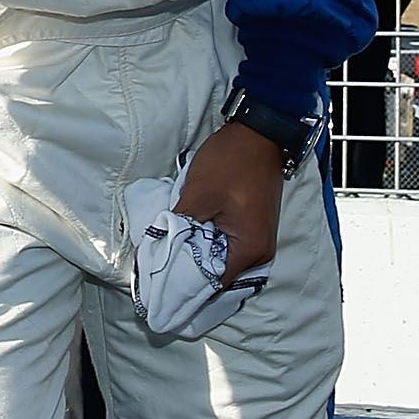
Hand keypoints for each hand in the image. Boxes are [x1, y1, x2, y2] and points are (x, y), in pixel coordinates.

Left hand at [173, 120, 285, 280]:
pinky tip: (189, 235)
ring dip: (198, 253)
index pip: (213, 284)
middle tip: (159, 264)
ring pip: (220, 259)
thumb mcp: (197, 196)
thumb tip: (160, 250)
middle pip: (218, 274)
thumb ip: (178, 228)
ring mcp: (258, 240)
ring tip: (171, 248)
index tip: (159, 282)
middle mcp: (260, 252)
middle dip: (189, 269)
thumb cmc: (231, 162)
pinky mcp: (252, 228)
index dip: (185, 284)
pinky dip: (208, 242)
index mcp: (250, 249)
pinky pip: (227, 245)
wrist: (258, 133)